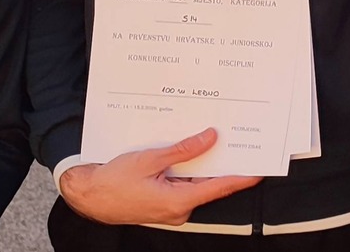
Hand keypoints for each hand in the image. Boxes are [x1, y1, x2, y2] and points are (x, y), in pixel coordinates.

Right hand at [56, 129, 262, 226]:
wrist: (88, 196)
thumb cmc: (113, 181)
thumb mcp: (150, 159)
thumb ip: (183, 150)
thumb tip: (210, 138)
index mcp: (179, 201)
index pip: (220, 188)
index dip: (243, 177)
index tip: (261, 168)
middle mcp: (179, 209)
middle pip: (210, 185)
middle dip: (223, 163)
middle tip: (239, 142)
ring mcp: (171, 209)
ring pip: (196, 184)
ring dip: (204, 165)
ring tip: (215, 140)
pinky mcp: (163, 204)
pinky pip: (183, 186)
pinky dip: (188, 171)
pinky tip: (190, 153)